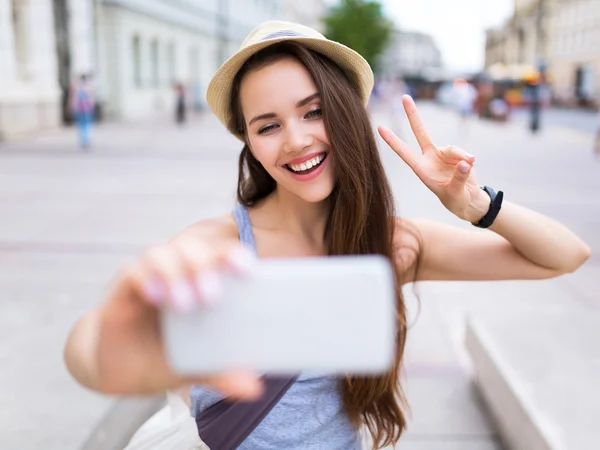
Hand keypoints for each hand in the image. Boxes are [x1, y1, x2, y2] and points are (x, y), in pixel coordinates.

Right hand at [94, 237, 261, 397]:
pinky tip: (156, 296)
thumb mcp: (197, 366)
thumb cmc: (165, 356)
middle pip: (191, 248)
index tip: (247, 269)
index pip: (219, 256)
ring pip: (161, 253)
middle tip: (212, 297)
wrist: (122, 371)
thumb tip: (253, 388)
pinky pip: (133, 272)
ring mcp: (149, 277)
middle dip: (204, 265)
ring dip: (175, 273)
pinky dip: (145, 278)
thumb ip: (222, 371)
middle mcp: (176, 272)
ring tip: (184, 304)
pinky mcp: (122, 289)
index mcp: (201, 282)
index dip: (233, 255)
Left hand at [378, 95, 489, 222]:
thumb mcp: (455, 192)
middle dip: (413, 114)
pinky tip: (471, 163)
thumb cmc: (455, 199)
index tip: (380, 127)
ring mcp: (442, 154)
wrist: (467, 199)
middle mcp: (429, 158)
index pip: (404, 152)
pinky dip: (467, 158)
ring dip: (461, 155)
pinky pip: (462, 151)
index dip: (392, 140)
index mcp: (421, 169)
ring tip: (469, 164)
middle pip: (420, 132)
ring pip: (451, 148)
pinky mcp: (456, 154)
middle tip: (404, 97)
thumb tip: (465, 162)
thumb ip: (459, 177)